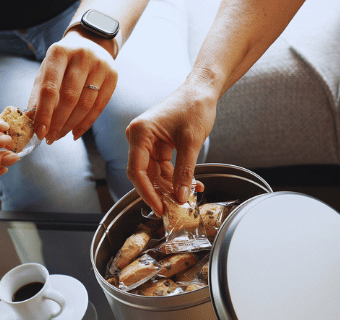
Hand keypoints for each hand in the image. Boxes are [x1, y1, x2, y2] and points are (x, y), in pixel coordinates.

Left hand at [28, 30, 117, 143]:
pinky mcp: (112, 76)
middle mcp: (82, 56)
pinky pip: (99, 107)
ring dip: (71, 125)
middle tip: (50, 138)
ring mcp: (100, 65)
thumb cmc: (63, 62)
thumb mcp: (47, 71)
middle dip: (58, 122)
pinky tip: (75, 133)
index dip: (44, 113)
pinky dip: (85, 124)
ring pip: (85, 105)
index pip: (50, 88)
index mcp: (59, 52)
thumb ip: (38, 94)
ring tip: (60, 135)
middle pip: (70, 98)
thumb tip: (30, 121)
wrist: (91, 42)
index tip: (40, 132)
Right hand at [125, 83, 216, 214]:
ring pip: (154, 173)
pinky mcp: (157, 144)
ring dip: (170, 186)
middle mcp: (139, 137)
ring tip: (188, 196)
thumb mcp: (191, 143)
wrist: (202, 90)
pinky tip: (192, 184)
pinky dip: (175, 176)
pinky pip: (162, 167)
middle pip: (144, 174)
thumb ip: (185, 172)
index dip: (147, 192)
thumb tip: (181, 197)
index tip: (160, 208)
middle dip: (160, 192)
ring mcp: (147, 141)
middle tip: (173, 209)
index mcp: (140, 133)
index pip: (137, 171)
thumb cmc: (195, 107)